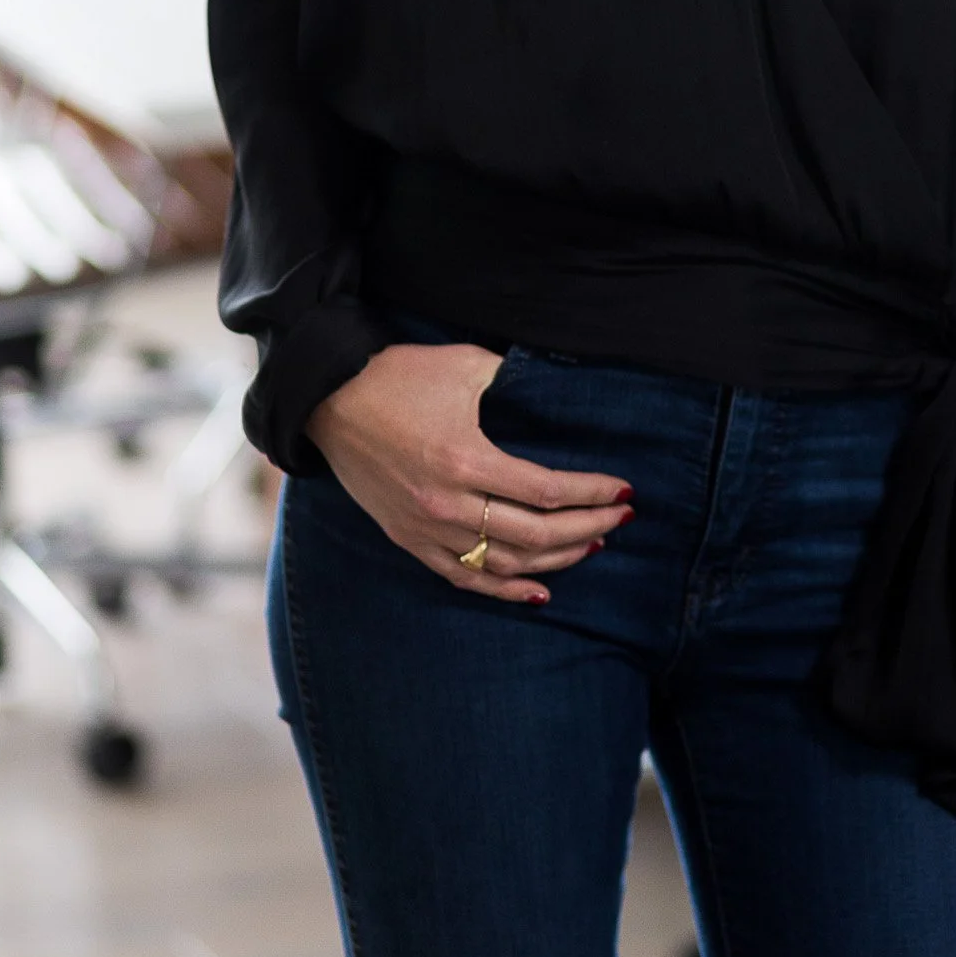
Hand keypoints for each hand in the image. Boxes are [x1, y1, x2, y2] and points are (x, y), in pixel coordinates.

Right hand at [306, 340, 633, 603]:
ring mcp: (426, 529)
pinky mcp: (408, 540)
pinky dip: (504, 588)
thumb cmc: (401, 375)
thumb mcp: (466, 366)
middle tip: (622, 518)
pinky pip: (464, 578)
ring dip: (556, 559)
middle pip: (534, 534)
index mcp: (465, 459)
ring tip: (592, 544)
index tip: (625, 490)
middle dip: (588, 527)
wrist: (329, 399)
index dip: (592, 493)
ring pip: (505, 563)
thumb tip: (560, 392)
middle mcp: (447, 504)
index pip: (546, 490)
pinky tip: (539, 590)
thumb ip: (516, 381)